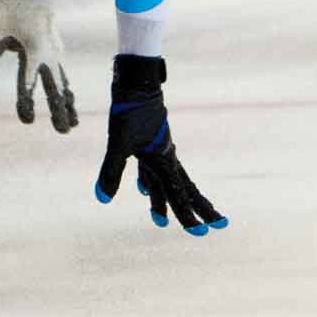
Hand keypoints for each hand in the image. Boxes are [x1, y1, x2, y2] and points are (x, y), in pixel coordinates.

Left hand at [0, 0, 77, 131]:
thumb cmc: (10, 15)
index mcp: (33, 52)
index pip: (28, 83)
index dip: (26, 102)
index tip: (26, 120)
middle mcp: (49, 56)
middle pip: (56, 88)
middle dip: (59, 110)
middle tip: (62, 132)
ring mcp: (57, 55)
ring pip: (65, 84)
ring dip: (68, 105)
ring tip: (72, 125)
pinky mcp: (58, 54)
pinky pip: (66, 77)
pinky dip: (69, 92)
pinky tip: (70, 104)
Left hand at [95, 55, 226, 235]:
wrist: (135, 84)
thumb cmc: (129, 111)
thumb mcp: (118, 143)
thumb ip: (111, 171)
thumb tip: (102, 199)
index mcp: (164, 161)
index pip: (179, 195)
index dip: (187, 215)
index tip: (202, 232)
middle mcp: (165, 158)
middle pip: (185, 189)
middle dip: (197, 209)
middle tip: (214, 226)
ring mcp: (158, 150)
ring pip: (168, 181)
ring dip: (167, 199)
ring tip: (161, 220)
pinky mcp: (147, 142)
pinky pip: (151, 168)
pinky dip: (148, 181)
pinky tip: (141, 188)